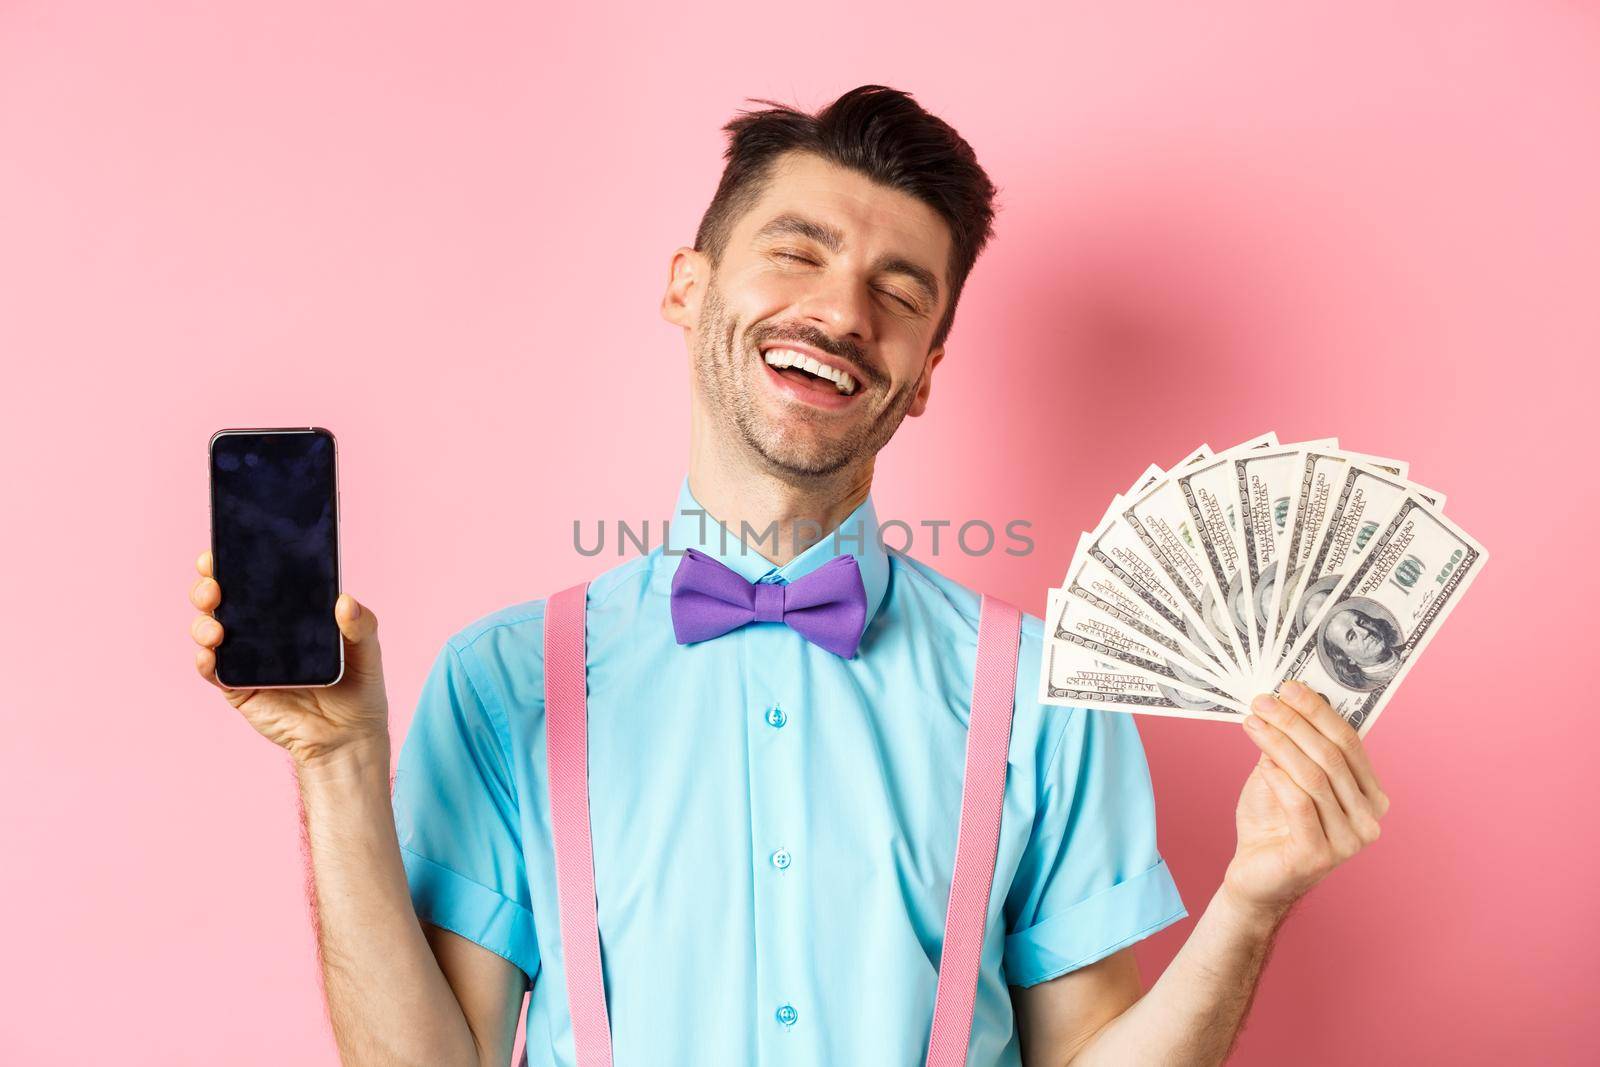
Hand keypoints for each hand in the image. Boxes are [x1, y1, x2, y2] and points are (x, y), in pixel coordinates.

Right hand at [189, 549, 389, 766]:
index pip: (256, 578)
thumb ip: (362, 625)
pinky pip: (214, 671)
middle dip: (209, 585)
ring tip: (216, 627)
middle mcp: (261, 630)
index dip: (234, 560)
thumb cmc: (358, 689)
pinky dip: (205, 661)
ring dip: (203, 623)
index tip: (223, 548)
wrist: (348, 738)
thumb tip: (345, 601)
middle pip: (223, 599)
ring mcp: (247, 658)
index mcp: (288, 612)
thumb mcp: (368, 652)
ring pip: (210, 631)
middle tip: (213, 585)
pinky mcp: (238, 688)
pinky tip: (209, 655)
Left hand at [1222, 679, 1389, 918]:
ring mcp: (1348, 841)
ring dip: (1280, 744)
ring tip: (1253, 723)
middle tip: (1263, 702)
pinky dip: (1279, 778)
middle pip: (1332, 756)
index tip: (1288, 688)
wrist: (1255, 876)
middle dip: (1295, 723)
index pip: (1349, 743)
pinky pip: (1300, 805)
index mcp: (1369, 796)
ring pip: (1314, 777)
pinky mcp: (1319, 856)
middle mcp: (1368, 819)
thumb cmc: (1273, 822)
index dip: (1319, 712)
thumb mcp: (1282, 774)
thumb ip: (1292, 745)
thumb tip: (1286, 701)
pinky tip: (1262, 763)